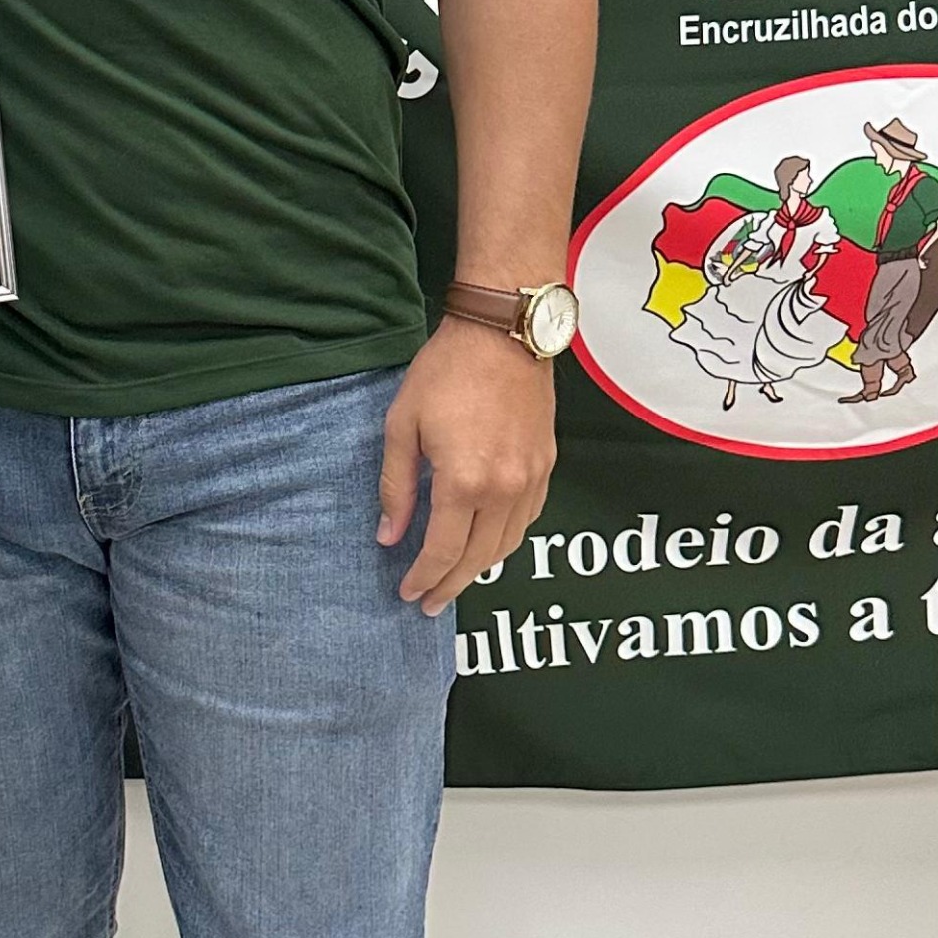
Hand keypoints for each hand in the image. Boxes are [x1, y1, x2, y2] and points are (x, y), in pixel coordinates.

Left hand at [378, 318, 555, 613]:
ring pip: (508, 544)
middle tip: (429, 604)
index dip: (424, 577)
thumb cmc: (446, 373)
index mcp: (465, 482)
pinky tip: (487, 544)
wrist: (504, 334)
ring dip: (481, 568)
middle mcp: (505, 489)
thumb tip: (389, 536)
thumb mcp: (402, 427)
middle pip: (479, 558)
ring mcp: (532, 479)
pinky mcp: (548, 465)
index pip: (444, 551)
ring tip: (455, 580)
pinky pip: (528, 520)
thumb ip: (396, 488)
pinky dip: (506, 540)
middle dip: (451, 585)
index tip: (408, 593)